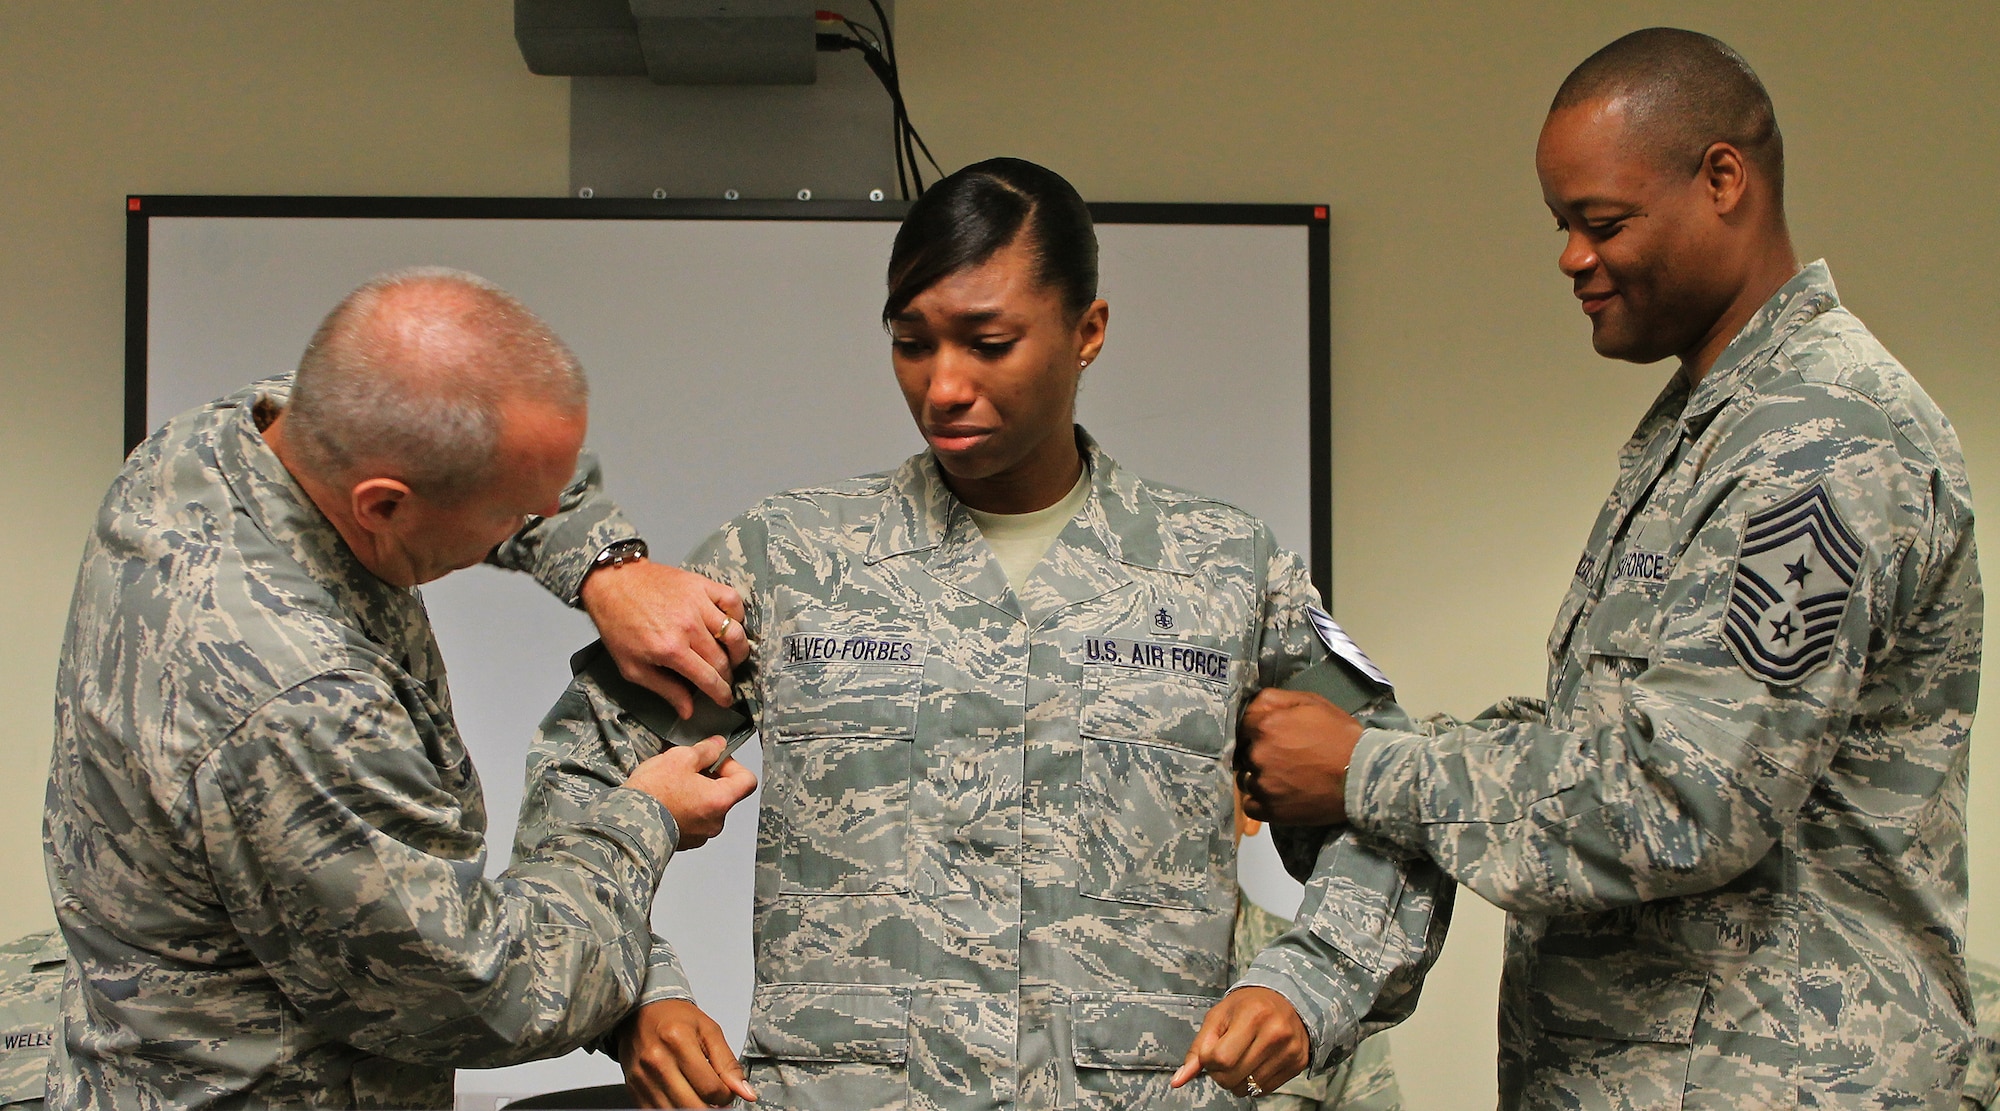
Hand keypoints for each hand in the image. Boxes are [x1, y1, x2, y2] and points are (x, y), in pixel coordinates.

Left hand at [581, 558, 749, 718]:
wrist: (612, 583)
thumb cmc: (618, 624)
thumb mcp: (633, 667)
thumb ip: (664, 689)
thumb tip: (688, 710)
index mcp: (671, 649)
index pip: (709, 678)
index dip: (721, 694)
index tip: (725, 699)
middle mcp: (689, 626)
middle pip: (723, 659)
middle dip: (727, 676)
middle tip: (724, 680)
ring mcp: (697, 603)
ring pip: (735, 633)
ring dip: (739, 650)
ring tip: (733, 656)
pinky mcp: (700, 585)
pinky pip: (732, 600)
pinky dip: (737, 614)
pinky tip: (729, 624)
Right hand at [619, 999, 756, 1107]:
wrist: (640, 1013)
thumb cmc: (675, 1018)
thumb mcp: (709, 1032)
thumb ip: (729, 1064)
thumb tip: (746, 1092)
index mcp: (678, 1041)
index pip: (711, 1088)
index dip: (727, 1095)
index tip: (727, 1090)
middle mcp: (657, 1062)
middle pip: (693, 1106)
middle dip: (712, 1107)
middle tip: (716, 1097)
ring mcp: (642, 1078)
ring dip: (693, 1109)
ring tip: (700, 1096)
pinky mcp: (633, 1089)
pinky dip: (674, 1110)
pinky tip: (682, 1098)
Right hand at [622, 737, 757, 850]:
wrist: (627, 824)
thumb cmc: (652, 794)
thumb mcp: (680, 758)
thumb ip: (705, 750)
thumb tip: (717, 745)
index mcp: (720, 800)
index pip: (747, 780)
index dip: (732, 765)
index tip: (715, 759)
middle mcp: (715, 822)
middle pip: (725, 793)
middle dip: (709, 778)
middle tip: (686, 769)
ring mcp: (700, 834)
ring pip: (707, 806)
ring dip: (694, 793)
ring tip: (670, 785)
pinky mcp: (685, 841)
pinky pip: (692, 819)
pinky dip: (684, 808)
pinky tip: (666, 800)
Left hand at [1170, 987, 1309, 1097]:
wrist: (1287, 999)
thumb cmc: (1247, 1006)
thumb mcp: (1218, 1017)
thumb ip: (1197, 1049)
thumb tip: (1178, 1080)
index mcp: (1252, 1016)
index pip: (1220, 1059)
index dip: (1209, 1060)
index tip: (1213, 1048)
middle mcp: (1275, 1033)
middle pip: (1232, 1077)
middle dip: (1220, 1073)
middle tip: (1226, 1055)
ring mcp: (1289, 1050)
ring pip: (1248, 1088)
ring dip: (1237, 1079)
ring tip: (1242, 1057)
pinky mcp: (1298, 1063)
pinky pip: (1264, 1090)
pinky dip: (1253, 1082)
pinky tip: (1256, 1063)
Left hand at [1237, 688, 1359, 824]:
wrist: (1363, 776)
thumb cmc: (1342, 736)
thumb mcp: (1313, 703)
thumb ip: (1276, 698)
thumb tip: (1253, 703)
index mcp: (1266, 725)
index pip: (1243, 724)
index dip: (1257, 729)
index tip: (1271, 736)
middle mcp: (1258, 754)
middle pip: (1244, 752)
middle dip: (1259, 752)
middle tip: (1285, 757)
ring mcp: (1262, 784)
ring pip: (1247, 778)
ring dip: (1260, 777)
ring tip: (1287, 777)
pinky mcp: (1269, 809)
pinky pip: (1251, 804)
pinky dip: (1262, 801)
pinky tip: (1282, 795)